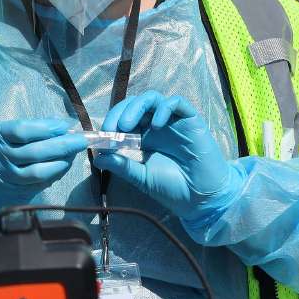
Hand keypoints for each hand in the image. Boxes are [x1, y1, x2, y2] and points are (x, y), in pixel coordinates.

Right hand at [0, 118, 87, 215]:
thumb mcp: (4, 131)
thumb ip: (31, 126)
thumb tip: (61, 124)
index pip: (21, 131)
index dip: (46, 128)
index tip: (65, 125)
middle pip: (33, 152)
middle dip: (62, 145)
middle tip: (81, 140)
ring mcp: (6, 177)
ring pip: (38, 171)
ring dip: (62, 162)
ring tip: (74, 153)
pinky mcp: (15, 191)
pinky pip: (40, 183)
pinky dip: (56, 173)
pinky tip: (64, 165)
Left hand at [93, 92, 242, 219]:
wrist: (202, 200)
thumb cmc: (173, 189)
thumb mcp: (141, 177)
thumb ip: (122, 165)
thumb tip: (97, 156)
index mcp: (144, 137)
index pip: (123, 118)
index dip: (111, 123)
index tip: (102, 138)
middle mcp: (157, 125)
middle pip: (134, 104)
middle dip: (119, 112)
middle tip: (112, 130)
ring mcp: (174, 121)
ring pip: (152, 98)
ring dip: (136, 107)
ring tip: (127, 126)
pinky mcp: (191, 120)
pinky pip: (177, 103)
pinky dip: (164, 108)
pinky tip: (157, 126)